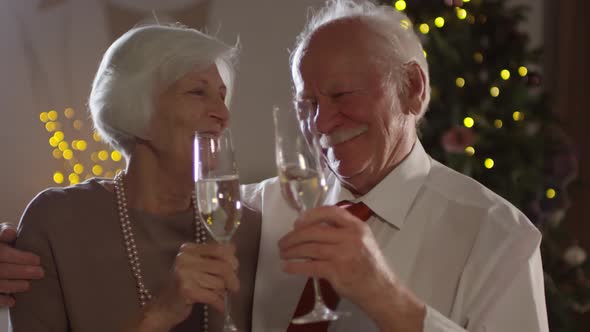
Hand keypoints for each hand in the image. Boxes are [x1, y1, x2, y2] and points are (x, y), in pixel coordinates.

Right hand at [0, 222, 43, 307]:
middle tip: (40, 273)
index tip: (37, 260)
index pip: (3, 253)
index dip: (20, 257)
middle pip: (2, 270)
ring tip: (28, 285)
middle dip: (22, 272)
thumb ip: (4, 234)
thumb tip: (11, 233)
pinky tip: (13, 301)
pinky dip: (1, 300)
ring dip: (14, 286)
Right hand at [141, 242, 238, 329]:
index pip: (219, 248)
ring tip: (215, 295)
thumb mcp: (197, 266)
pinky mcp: (186, 290)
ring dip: (222, 292)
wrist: (163, 306)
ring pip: (219, 282)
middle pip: (222, 266)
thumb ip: (214, 256)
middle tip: (233, 287)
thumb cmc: (184, 285)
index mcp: (188, 249)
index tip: (235, 268)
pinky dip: (219, 302)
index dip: (232, 259)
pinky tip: (219, 306)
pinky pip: (213, 295)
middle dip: (232, 279)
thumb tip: (233, 248)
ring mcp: (184, 274)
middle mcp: (185, 258)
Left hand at [279, 206, 424, 330]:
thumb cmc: (369, 266)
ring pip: (309, 248)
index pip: (330, 212)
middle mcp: (351, 237)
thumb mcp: (362, 241)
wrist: (381, 291)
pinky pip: (310, 266)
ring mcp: (343, 254)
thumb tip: (310, 230)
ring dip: (292, 250)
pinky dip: (295, 266)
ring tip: (283, 253)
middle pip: (314, 231)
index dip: (310, 215)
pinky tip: (287, 267)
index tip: (297, 222)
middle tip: (283, 242)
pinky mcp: (337, 272)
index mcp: (357, 227)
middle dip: (294, 236)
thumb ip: (341, 233)